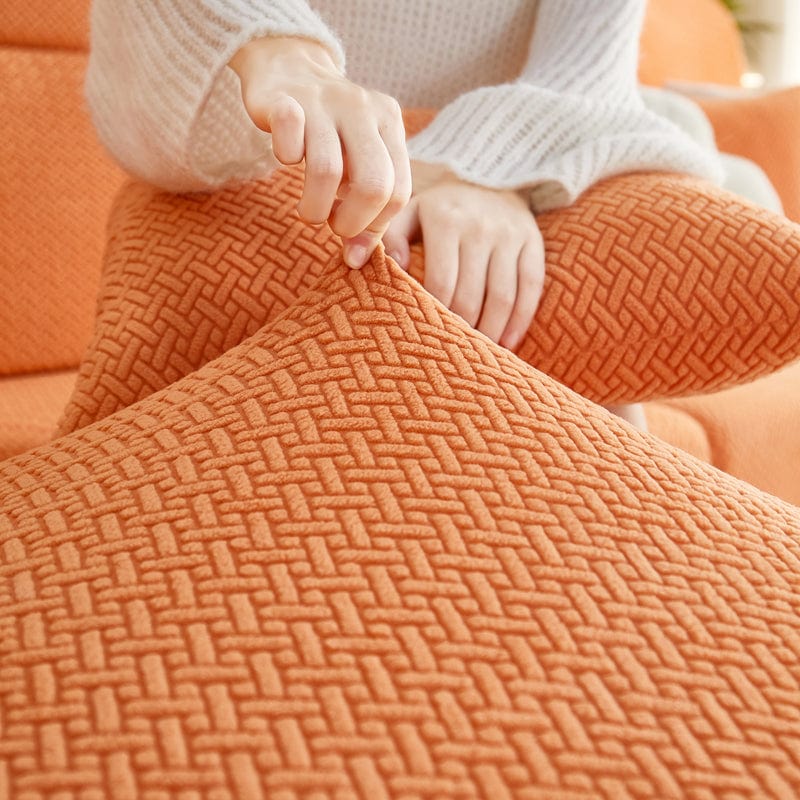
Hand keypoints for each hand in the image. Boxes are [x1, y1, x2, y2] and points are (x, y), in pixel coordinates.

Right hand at [228, 36, 410, 267]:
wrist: (288, 66)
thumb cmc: (329, 131)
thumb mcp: (359, 161)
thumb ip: (367, 208)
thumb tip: (356, 260)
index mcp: (390, 124)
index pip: (398, 191)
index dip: (376, 225)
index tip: (354, 236)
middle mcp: (363, 109)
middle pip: (373, 184)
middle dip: (352, 222)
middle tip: (334, 226)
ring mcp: (324, 102)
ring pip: (327, 171)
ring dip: (315, 209)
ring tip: (310, 212)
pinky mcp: (284, 101)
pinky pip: (287, 144)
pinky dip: (285, 160)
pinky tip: (287, 160)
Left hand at [382, 162, 544, 349]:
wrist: (488, 174)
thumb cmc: (438, 208)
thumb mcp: (408, 212)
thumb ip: (387, 237)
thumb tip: (363, 263)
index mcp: (445, 220)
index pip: (441, 282)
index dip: (436, 315)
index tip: (428, 338)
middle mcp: (480, 226)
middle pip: (471, 295)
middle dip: (461, 330)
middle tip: (451, 355)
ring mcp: (510, 234)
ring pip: (502, 296)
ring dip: (490, 331)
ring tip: (478, 355)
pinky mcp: (533, 241)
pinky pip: (530, 286)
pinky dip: (520, 319)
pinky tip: (507, 343)